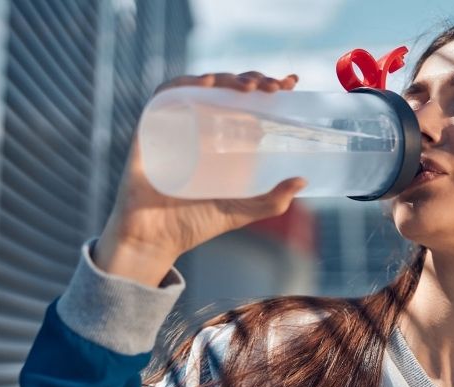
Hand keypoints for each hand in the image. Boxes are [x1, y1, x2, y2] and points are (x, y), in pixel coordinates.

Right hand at [95, 72, 303, 285]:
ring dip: (225, 78)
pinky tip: (207, 84)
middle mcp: (199, 127)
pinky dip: (184, 84)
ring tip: (249, 86)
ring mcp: (175, 125)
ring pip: (199, 86)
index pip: (245, 101)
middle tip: (273, 88)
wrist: (154, 241)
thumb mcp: (240, 212)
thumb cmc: (193, 225)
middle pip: (226, 89)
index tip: (290, 83)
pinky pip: (164, 96)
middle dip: (251, 80)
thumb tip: (302, 181)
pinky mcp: (150, 129)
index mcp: (221, 140)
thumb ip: (271, 201)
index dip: (266, 86)